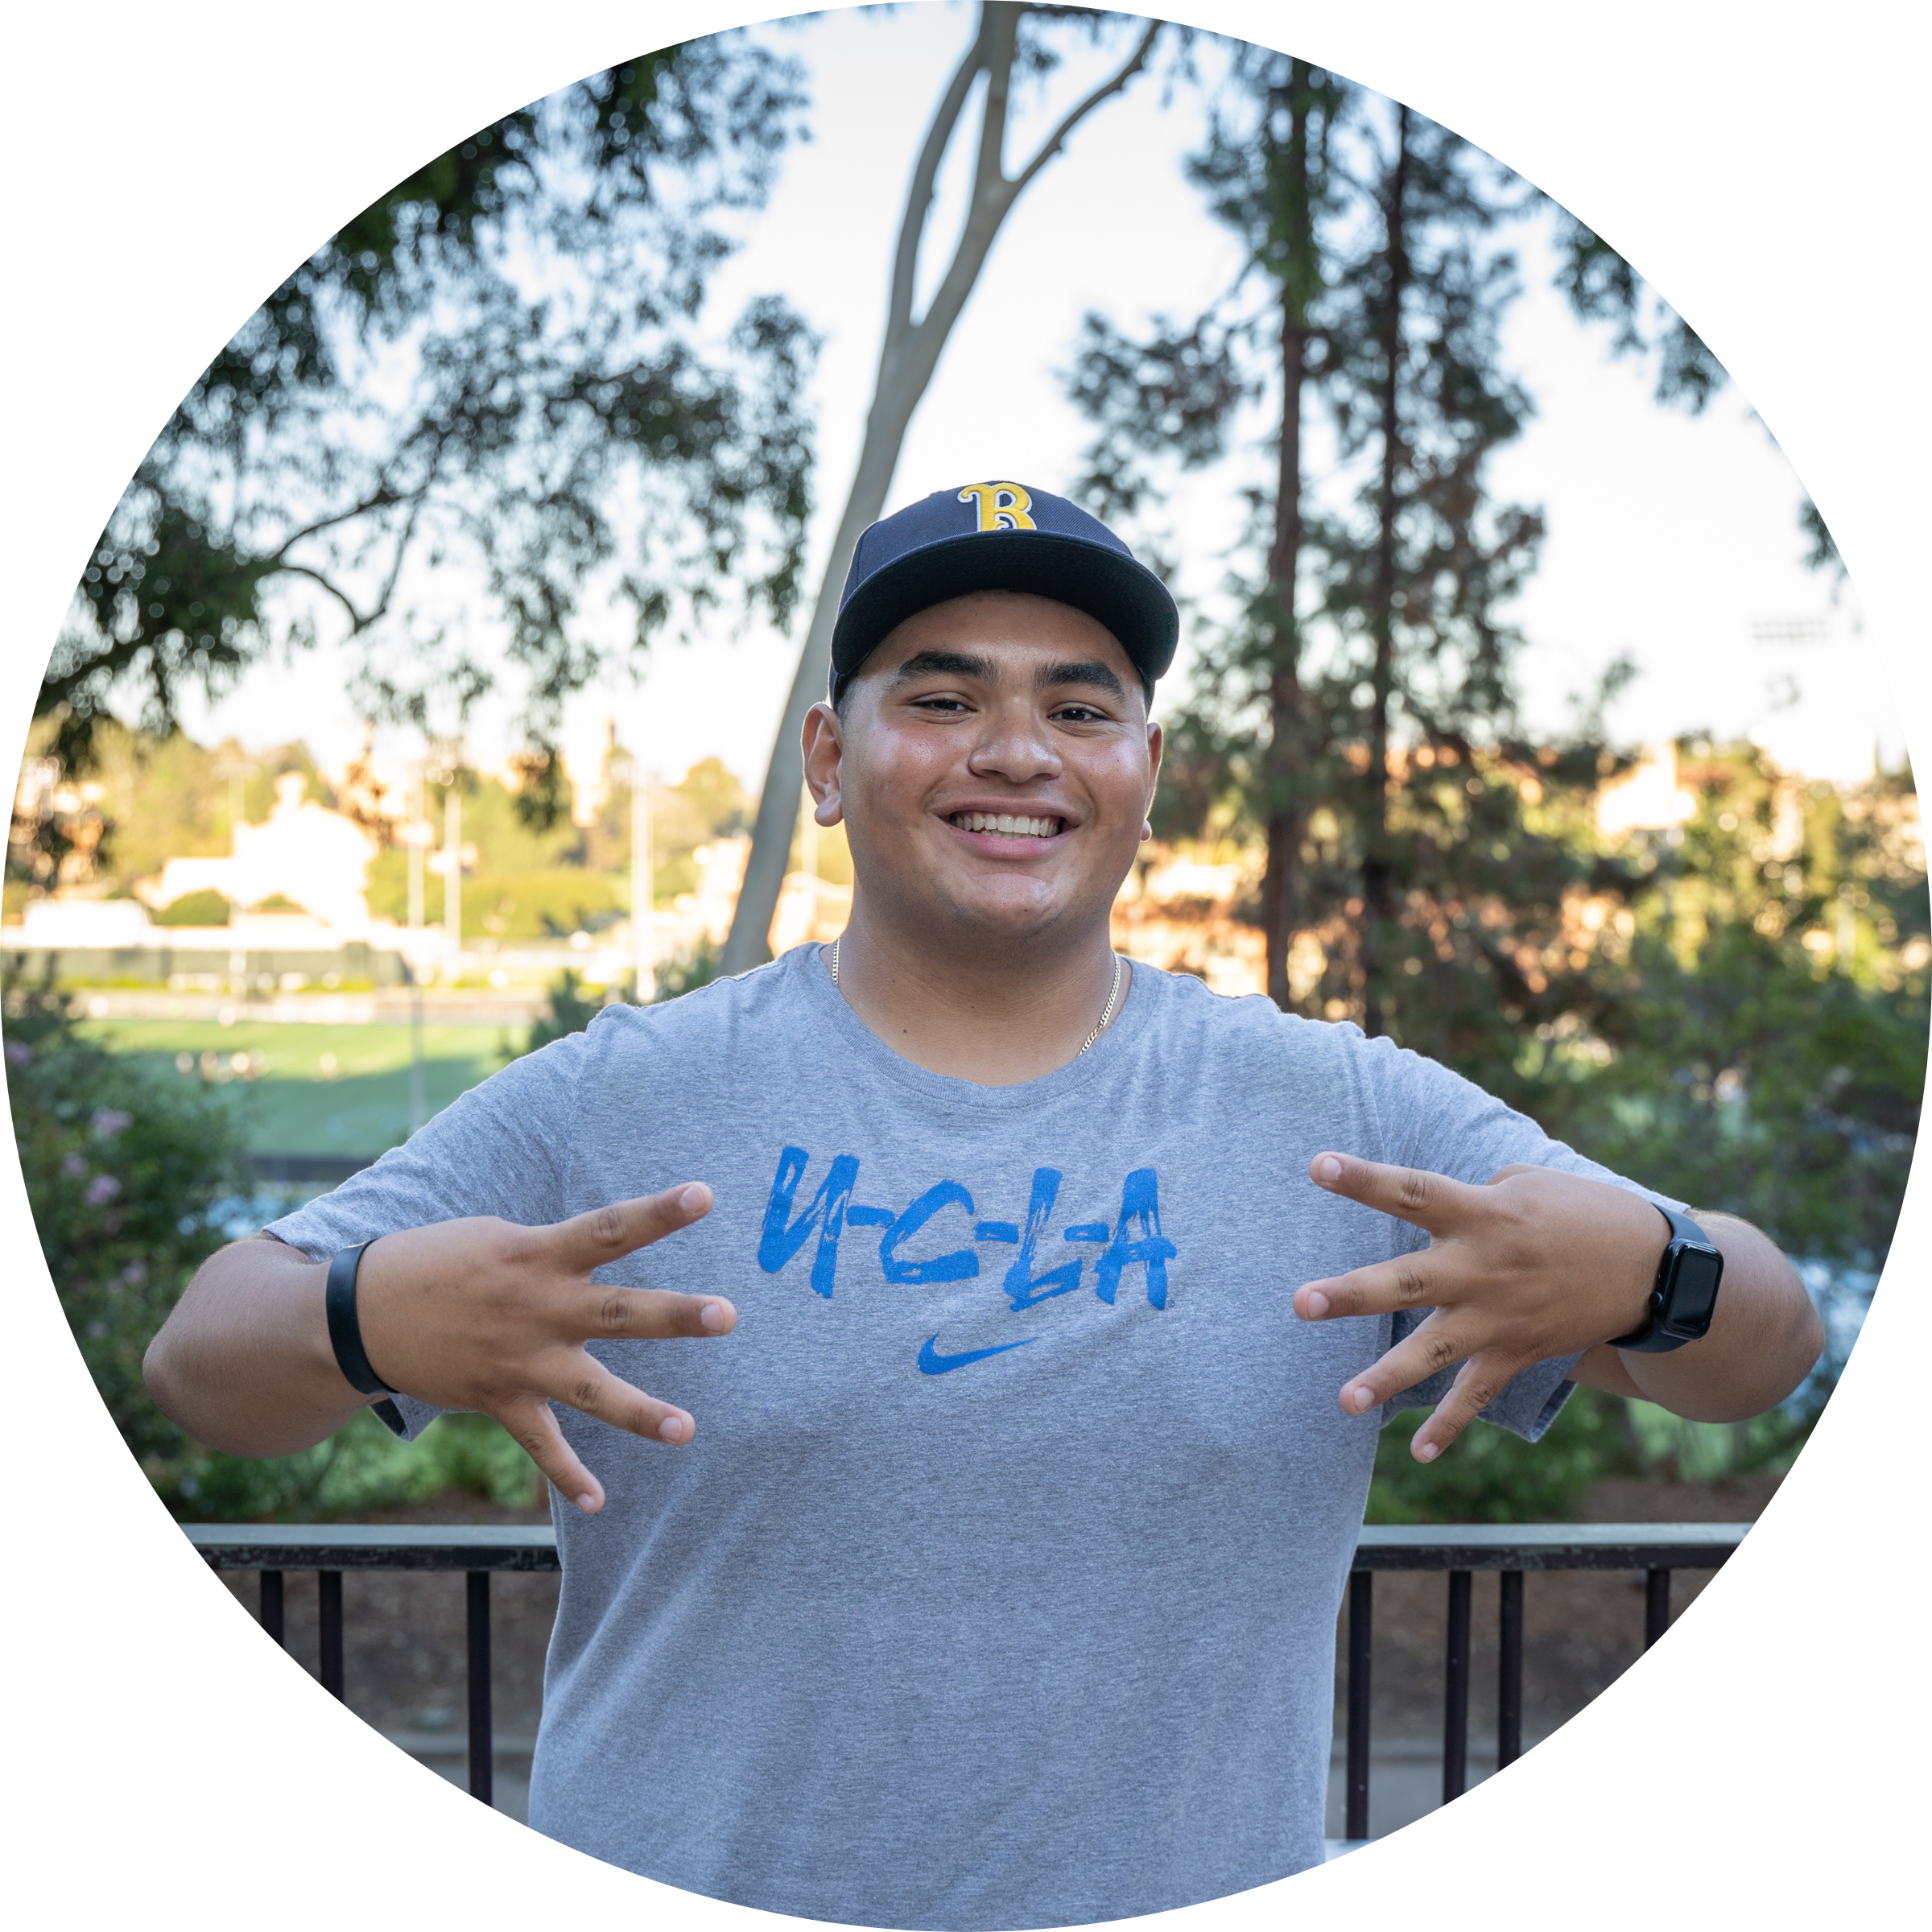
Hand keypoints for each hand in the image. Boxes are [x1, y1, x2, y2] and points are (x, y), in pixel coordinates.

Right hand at [353, 1184, 734, 1512]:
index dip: (658, 1211)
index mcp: (538, 1255)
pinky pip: (541, 1444)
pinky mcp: (500, 1399)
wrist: (361, 1314)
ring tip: (686, 1430)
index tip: (705, 1195)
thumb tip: (601, 1252)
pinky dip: (568, 1475)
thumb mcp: (499, 1237)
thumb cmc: (439, 1261)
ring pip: (591, 1390)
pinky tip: (600, 1502)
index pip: (610, 1227)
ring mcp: (520, 1359)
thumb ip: (556, 1250)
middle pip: (616, 1311)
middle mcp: (537, 1307)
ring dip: (640, 1412)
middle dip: (673, 1315)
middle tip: (727, 1314)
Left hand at [1293, 1154, 1663, 1461]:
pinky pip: (1477, 1394)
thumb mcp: (1524, 1184)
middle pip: (1409, 1282)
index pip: (1414, 1191)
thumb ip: (1468, 1198)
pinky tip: (1417, 1453)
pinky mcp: (1518, 1352)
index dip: (1365, 1180)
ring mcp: (1500, 1317)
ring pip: (1435, 1351)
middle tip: (1301, 1303)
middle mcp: (1485, 1267)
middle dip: (1354, 1295)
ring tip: (1343, 1400)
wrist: (1655, 1270)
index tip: (1315, 1166)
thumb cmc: (1580, 1211)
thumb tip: (1427, 1214)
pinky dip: (1449, 1425)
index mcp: (1484, 1213)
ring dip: (1387, 1377)